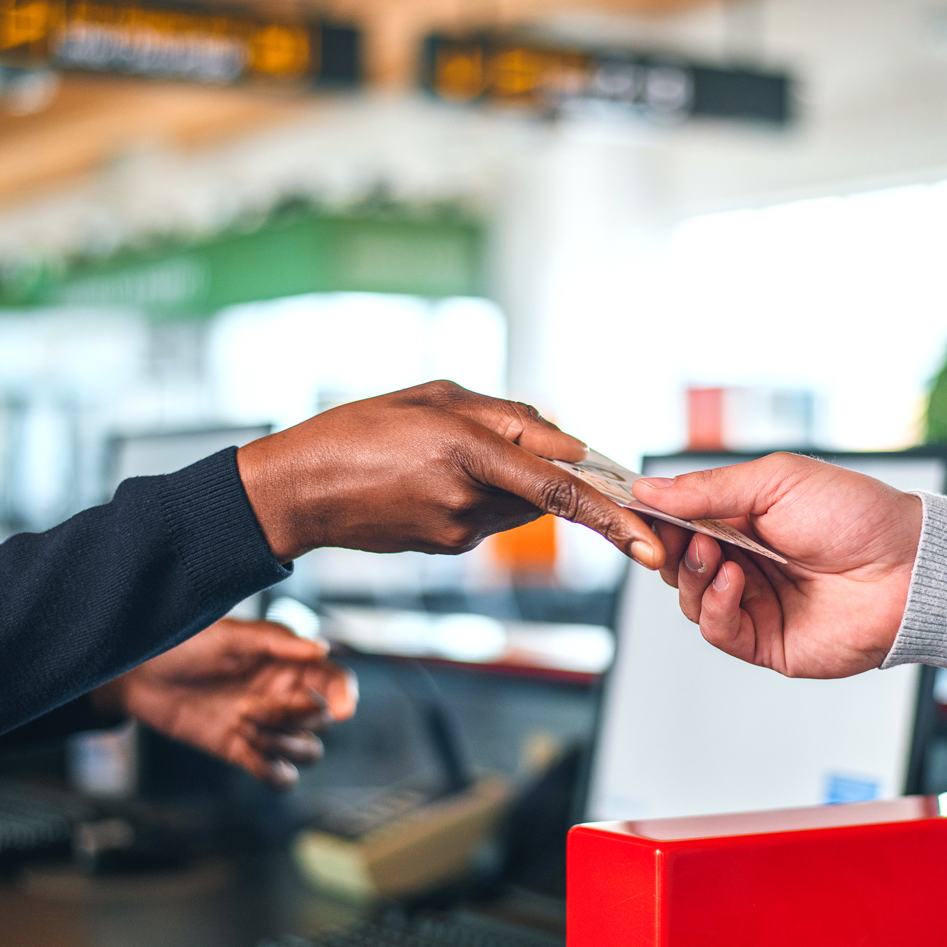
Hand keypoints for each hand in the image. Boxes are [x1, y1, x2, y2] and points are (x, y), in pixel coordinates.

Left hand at [91, 617, 356, 786]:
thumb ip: (277, 641)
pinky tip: (250, 753)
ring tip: (245, 728)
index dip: (345, 697)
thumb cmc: (183, 642)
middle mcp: (282, 696)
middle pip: (322, 721)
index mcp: (288, 664)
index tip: (342, 710)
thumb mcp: (229, 634)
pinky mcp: (240, 750)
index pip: (335, 683)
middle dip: (296, 719)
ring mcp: (263, 726)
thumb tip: (323, 649)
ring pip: (308, 752)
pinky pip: (276, 775)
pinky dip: (274, 773)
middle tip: (254, 708)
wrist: (137, 672)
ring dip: (286, 747)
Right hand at [237, 380, 662, 569]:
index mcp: (465, 451)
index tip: (650, 546)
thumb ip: (507, 416)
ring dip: (509, 483)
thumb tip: (564, 444)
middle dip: (546, 472)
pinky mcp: (447, 548)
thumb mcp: (434, 397)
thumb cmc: (358, 431)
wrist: (296, 491)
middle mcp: (467, 500)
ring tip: (443, 456)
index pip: (559, 491)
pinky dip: (482, 498)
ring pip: (519, 508)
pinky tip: (431, 480)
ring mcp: (457, 532)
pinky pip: (489, 520)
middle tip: (496, 443)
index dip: (611, 517)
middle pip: (544, 494)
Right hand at [632, 453, 922, 678]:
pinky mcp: (767, 641)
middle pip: (676, 561)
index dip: (655, 516)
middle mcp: (746, 562)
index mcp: (746, 520)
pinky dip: (713, 605)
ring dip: (691, 573)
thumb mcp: (776, 481)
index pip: (681, 520)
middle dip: (667, 546)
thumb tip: (649, 489)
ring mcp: (755, 603)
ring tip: (714, 553)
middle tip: (670, 532)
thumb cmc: (857, 516)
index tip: (633, 507)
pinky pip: (717, 630)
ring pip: (688, 597)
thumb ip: (708, 489)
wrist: (908, 568)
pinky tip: (732, 581)